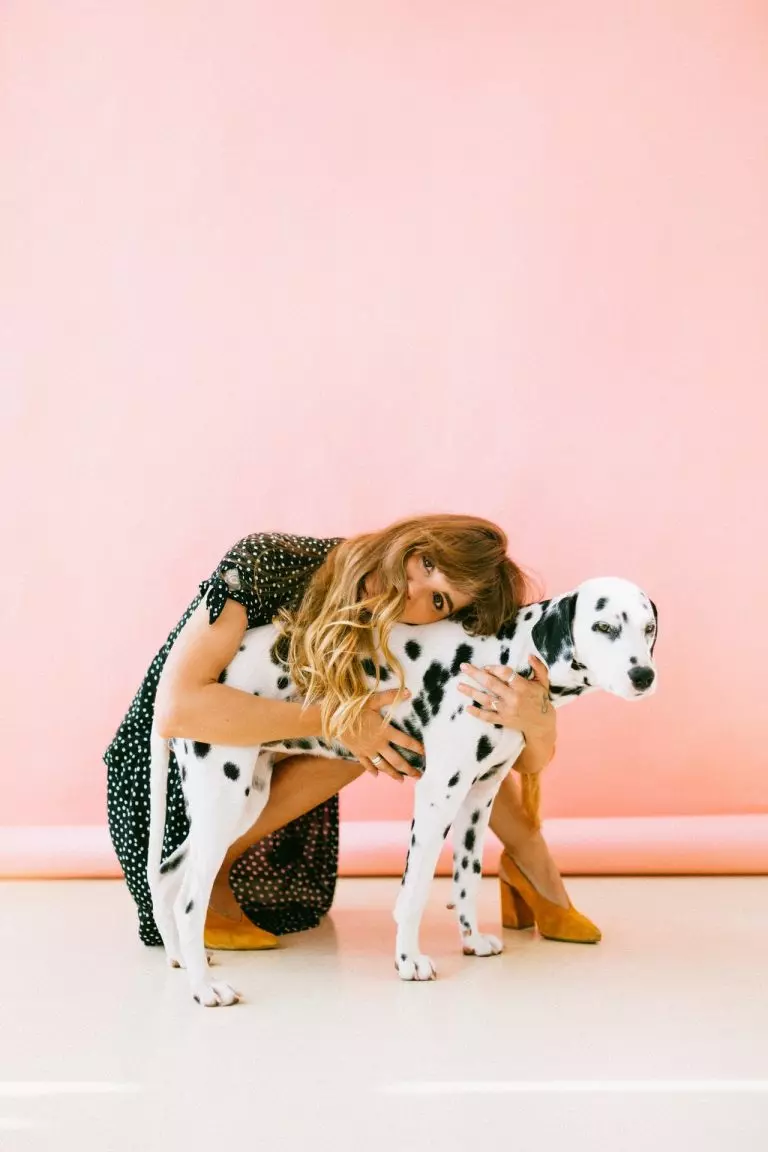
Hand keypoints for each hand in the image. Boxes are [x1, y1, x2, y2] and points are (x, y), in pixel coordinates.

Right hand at [342, 688, 423, 782]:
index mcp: (384, 732)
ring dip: (393, 774)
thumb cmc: (353, 708)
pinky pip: (367, 764)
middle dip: (408, 769)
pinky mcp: (358, 753)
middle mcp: (378, 744)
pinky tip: (376, 775)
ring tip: (402, 781)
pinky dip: (372, 770)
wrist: (332, 720)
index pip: (405, 742)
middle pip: (397, 760)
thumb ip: (390, 697)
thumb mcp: (372, 700)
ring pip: (383, 766)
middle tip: (419, 776)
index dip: (416, 748)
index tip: (425, 753)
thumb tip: (409, 692)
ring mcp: (367, 750)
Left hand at [457, 654, 555, 772]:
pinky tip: (467, 707)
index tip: (485, 666)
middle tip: (463, 667)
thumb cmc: (541, 699)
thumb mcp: (543, 682)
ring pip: (486, 700)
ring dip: (472, 692)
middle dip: (476, 674)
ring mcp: (507, 710)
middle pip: (491, 684)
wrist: (541, 724)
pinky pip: (488, 717)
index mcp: (522, 686)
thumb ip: (538, 667)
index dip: (494, 668)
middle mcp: (513, 698)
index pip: (505, 674)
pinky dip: (477, 713)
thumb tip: (529, 655)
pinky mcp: (503, 720)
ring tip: (459, 686)